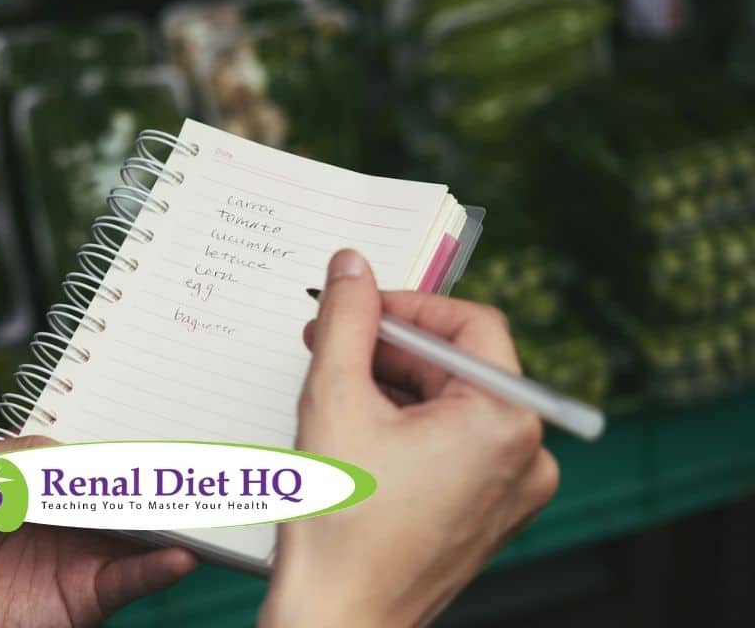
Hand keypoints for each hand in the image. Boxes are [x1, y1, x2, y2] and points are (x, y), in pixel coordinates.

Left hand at [0, 436, 195, 627]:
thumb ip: (17, 459)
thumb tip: (72, 452)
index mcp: (28, 476)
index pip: (84, 450)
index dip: (117, 438)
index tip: (164, 417)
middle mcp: (58, 512)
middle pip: (118, 487)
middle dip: (154, 472)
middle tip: (199, 455)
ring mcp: (72, 555)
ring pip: (133, 529)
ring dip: (167, 516)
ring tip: (205, 499)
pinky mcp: (79, 599)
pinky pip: (126, 581)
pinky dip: (156, 568)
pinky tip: (178, 554)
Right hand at [261, 250, 558, 627]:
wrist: (339, 621)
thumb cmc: (342, 525)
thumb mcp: (335, 396)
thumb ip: (348, 317)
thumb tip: (352, 265)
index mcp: (505, 422)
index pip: (469, 323)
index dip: (407, 305)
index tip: (357, 307)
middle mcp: (526, 455)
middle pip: (459, 362)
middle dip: (390, 347)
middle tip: (330, 342)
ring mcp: (512, 490)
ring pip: (453, 400)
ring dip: (394, 383)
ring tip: (336, 389)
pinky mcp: (491, 512)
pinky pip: (456, 440)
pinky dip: (409, 423)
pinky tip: (358, 428)